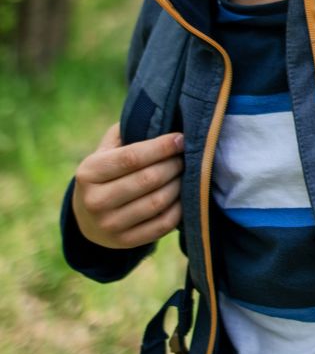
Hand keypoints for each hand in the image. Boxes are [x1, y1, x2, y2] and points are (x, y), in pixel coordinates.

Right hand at [72, 124, 184, 248]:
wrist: (87, 218)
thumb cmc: (106, 172)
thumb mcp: (106, 149)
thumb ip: (127, 130)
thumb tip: (162, 111)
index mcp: (89, 172)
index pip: (132, 158)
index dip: (162, 147)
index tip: (181, 138)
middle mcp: (95, 201)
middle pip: (149, 179)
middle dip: (174, 164)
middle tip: (187, 156)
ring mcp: (109, 225)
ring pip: (158, 202)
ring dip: (179, 185)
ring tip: (186, 173)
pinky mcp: (125, 242)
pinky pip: (162, 224)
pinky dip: (179, 208)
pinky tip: (184, 195)